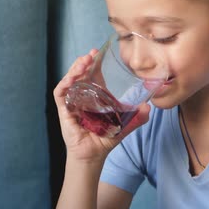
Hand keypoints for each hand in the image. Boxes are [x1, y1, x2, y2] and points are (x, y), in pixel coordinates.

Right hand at [53, 49, 150, 163]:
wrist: (94, 155)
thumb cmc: (105, 139)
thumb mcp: (124, 126)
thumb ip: (137, 118)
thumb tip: (149, 108)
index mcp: (94, 97)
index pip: (92, 75)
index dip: (94, 63)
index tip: (98, 52)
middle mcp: (82, 97)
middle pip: (79, 74)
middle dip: (83, 62)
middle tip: (91, 54)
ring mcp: (72, 103)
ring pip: (69, 80)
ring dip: (74, 69)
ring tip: (83, 62)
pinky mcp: (64, 111)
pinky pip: (60, 95)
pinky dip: (63, 85)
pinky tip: (70, 79)